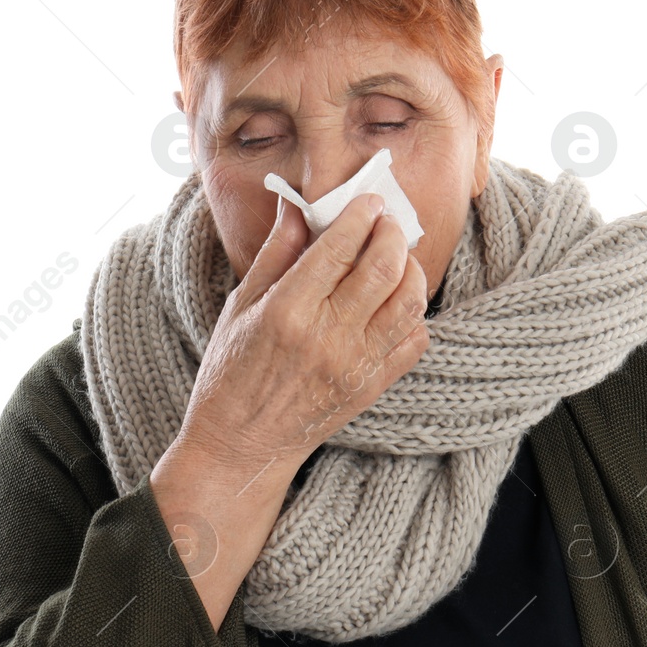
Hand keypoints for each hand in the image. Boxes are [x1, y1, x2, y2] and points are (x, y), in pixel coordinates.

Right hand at [175, 191, 428, 489]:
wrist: (242, 446)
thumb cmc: (231, 372)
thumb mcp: (240, 306)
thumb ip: (275, 253)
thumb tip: (296, 206)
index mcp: (288, 310)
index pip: (340, 247)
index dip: (360, 214)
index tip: (368, 200)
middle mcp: (327, 336)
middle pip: (384, 266)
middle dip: (392, 233)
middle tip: (386, 222)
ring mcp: (355, 365)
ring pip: (409, 301)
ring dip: (411, 269)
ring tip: (397, 258)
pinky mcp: (372, 387)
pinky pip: (414, 341)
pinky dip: (414, 314)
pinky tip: (395, 302)